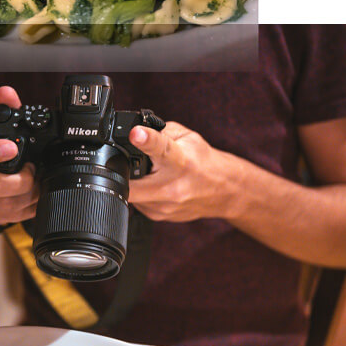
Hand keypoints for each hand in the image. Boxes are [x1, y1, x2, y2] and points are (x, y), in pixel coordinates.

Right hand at [0, 86, 37, 225]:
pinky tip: (36, 193)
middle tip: (31, 170)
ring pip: (5, 204)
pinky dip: (31, 205)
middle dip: (17, 180)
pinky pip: (14, 216)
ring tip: (39, 180)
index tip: (12, 148)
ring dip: (29, 193)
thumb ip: (2, 110)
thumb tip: (7, 93)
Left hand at [127, 121, 249, 222]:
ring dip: (133, 183)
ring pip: (131, 194)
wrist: (224, 192)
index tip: (135, 133)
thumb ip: (160, 132)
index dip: (146, 140)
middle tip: (122, 167)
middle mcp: (173, 186)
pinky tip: (154, 187)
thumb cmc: (204, 162)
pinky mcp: (160, 217)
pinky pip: (138, 203)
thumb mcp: (187, 138)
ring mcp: (166, 206)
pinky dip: (140, 193)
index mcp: (180, 160)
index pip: (161, 148)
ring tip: (149, 175)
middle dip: (121, 176)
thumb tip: (135, 129)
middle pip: (133, 186)